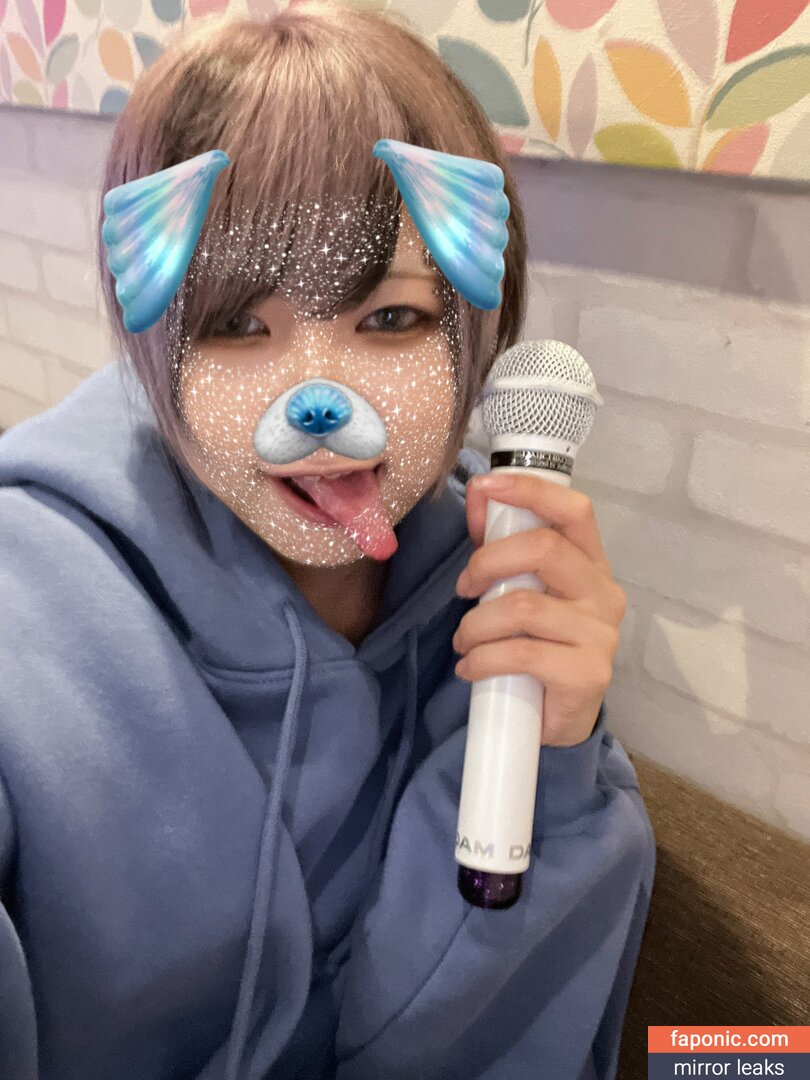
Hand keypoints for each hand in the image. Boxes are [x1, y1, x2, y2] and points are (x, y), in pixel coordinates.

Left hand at [451, 471, 626, 747]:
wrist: (558, 717)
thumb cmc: (538, 642)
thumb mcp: (519, 586)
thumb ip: (499, 541)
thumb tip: (479, 492)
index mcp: (591, 563)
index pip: (574, 510)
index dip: (531, 491)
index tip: (486, 485)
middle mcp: (604, 593)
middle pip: (544, 550)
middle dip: (487, 563)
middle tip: (464, 589)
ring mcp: (601, 635)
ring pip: (522, 607)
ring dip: (475, 625)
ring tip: (464, 642)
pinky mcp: (587, 674)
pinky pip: (521, 654)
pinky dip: (481, 660)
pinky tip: (470, 668)